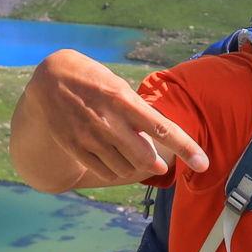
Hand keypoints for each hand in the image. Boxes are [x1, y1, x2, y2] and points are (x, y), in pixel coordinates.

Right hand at [11, 49, 209, 187]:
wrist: (48, 80)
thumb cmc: (93, 81)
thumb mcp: (118, 86)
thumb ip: (138, 111)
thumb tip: (159, 138)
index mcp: (123, 100)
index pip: (163, 129)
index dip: (187, 148)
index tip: (204, 163)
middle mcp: (108, 121)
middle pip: (145, 156)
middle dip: (157, 163)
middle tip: (161, 163)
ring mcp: (90, 137)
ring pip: (126, 168)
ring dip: (136, 167)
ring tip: (133, 154)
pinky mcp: (76, 148)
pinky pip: (107, 172)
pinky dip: (117, 170)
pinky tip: (116, 159)